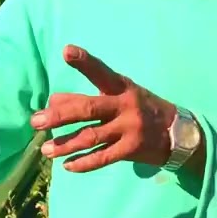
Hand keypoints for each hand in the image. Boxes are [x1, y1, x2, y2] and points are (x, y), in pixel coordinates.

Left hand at [30, 45, 181, 172]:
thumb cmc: (141, 108)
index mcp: (121, 86)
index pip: (101, 72)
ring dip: (65, 144)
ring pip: (91, 136)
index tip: (66, 51)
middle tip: (36, 121)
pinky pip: (103, 158)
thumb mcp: (121, 95)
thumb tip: (52, 101)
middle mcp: (125, 105)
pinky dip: (83, 163)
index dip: (84, 62)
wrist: (180, 133)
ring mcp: (129, 128)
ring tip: (45, 150)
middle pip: (87, 109)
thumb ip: (89, 97)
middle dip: (59, 115)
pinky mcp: (132, 149)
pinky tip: (67, 166)